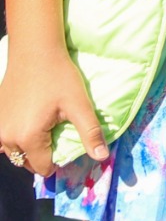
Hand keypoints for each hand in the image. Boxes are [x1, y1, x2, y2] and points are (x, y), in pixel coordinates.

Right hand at [0, 45, 107, 176]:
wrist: (34, 53)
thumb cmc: (59, 77)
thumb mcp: (79, 104)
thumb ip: (89, 132)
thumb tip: (101, 157)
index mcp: (28, 138)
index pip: (42, 167)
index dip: (58, 162)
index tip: (68, 147)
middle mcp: (7, 137)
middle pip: (26, 162)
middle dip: (42, 156)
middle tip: (57, 138)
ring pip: (14, 151)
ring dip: (28, 148)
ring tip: (45, 131)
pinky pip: (5, 138)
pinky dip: (17, 137)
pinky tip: (30, 122)